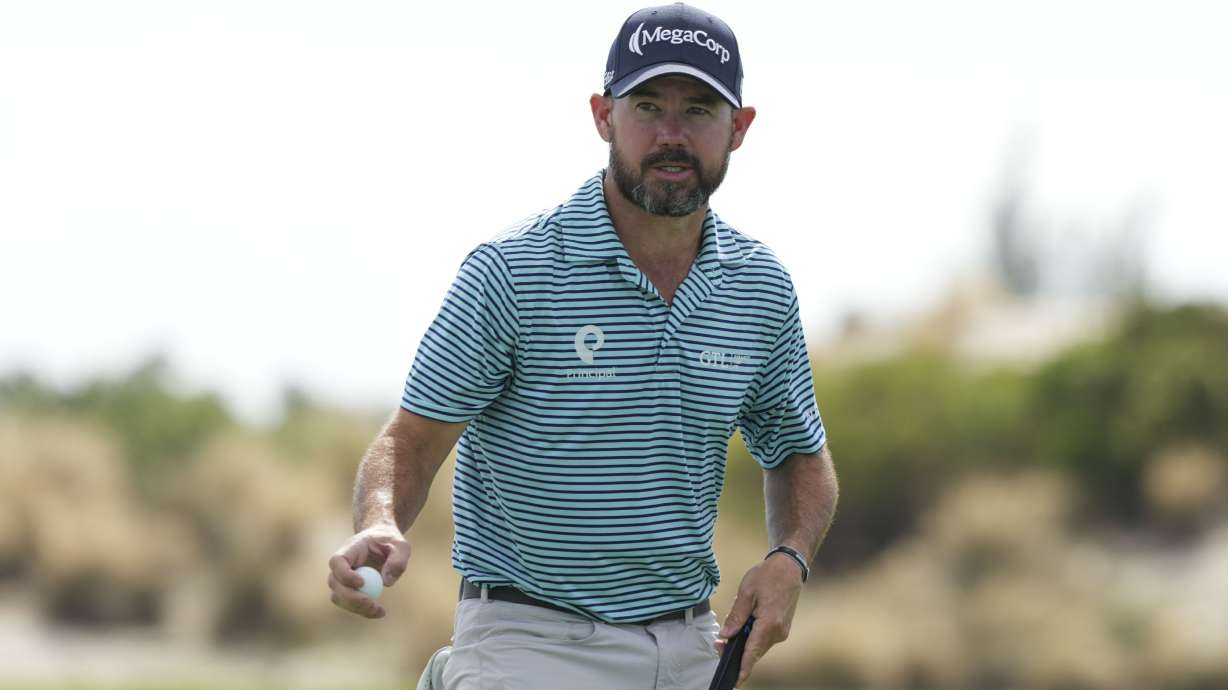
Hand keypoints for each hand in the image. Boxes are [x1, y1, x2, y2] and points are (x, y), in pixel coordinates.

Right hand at [327, 522, 410, 618]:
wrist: (382, 541)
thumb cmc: (390, 542)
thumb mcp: (401, 546)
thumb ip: (397, 560)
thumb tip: (386, 582)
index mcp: (351, 548)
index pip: (337, 561)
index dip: (345, 574)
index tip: (362, 583)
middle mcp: (341, 563)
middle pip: (335, 582)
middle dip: (351, 597)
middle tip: (372, 604)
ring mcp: (341, 577)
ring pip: (338, 596)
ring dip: (356, 607)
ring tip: (379, 610)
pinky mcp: (347, 588)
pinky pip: (348, 603)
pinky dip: (362, 610)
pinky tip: (378, 612)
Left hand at [715, 553, 803, 686]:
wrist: (789, 567)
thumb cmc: (767, 575)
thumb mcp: (746, 592)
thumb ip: (735, 617)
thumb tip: (726, 636)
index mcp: (769, 624)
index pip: (752, 653)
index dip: (742, 669)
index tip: (734, 681)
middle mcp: (778, 632)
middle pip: (754, 652)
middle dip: (736, 653)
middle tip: (718, 645)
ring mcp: (782, 631)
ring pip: (758, 646)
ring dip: (744, 645)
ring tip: (727, 635)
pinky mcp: (782, 628)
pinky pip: (764, 639)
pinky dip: (752, 638)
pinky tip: (743, 627)